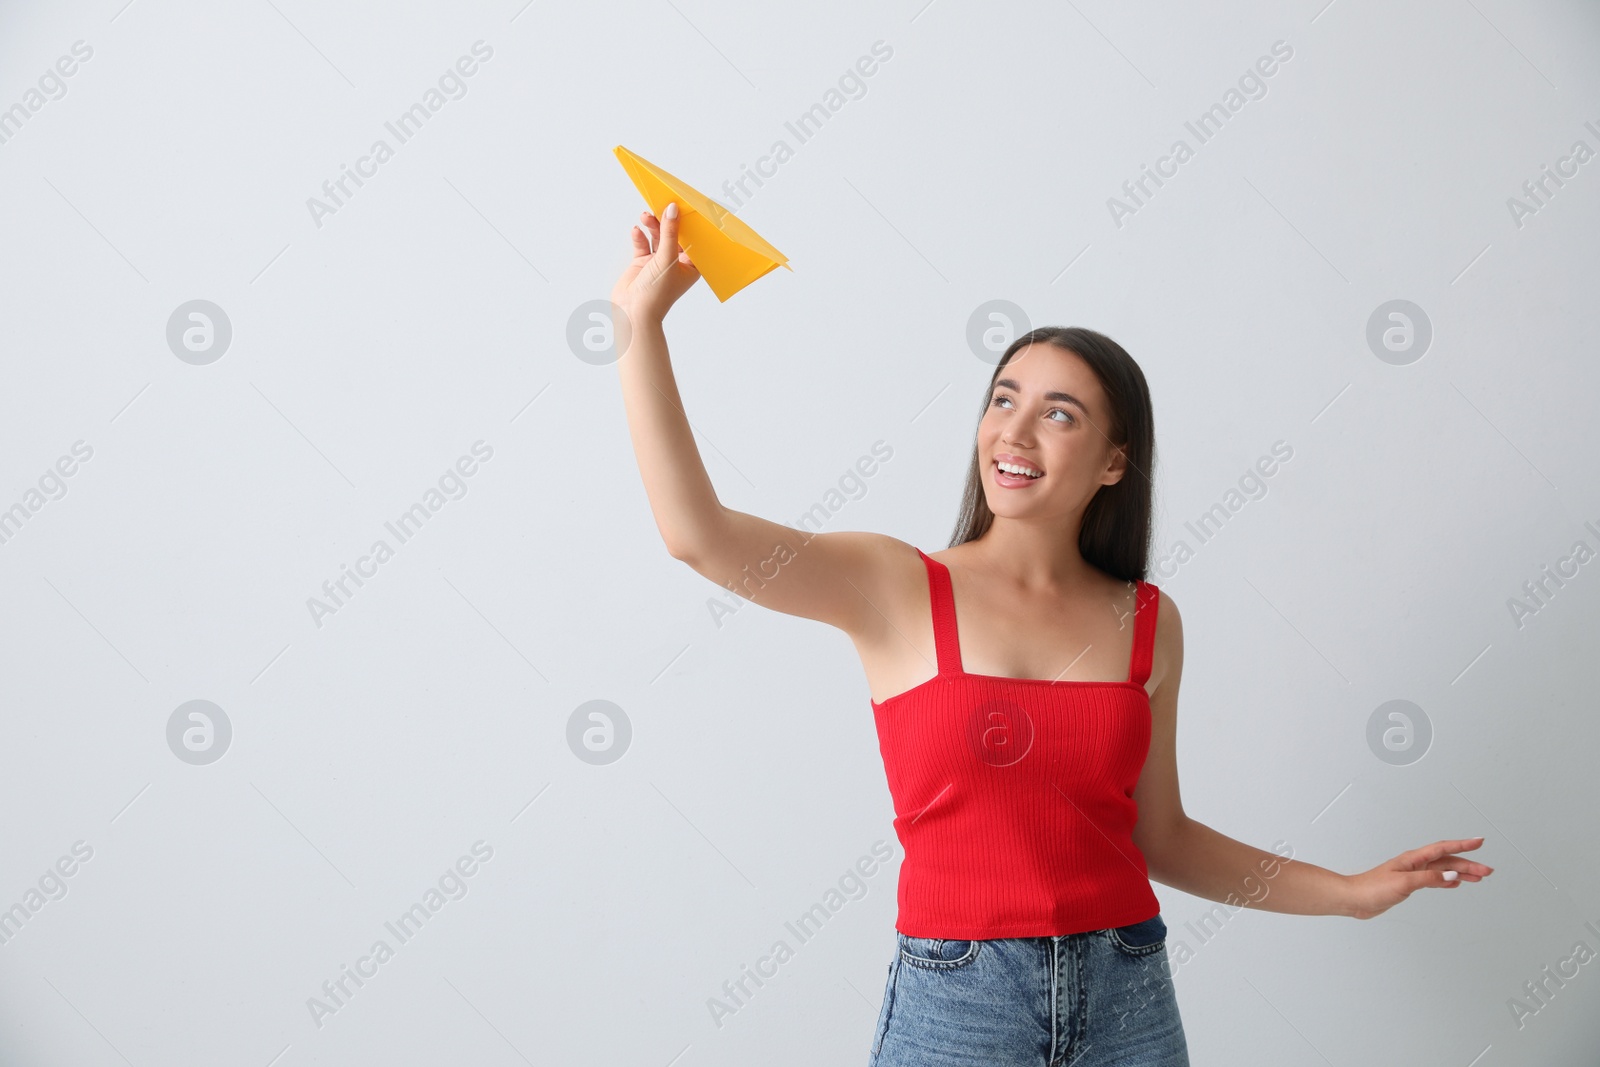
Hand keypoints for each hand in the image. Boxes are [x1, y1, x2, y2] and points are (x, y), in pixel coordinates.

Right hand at [610, 202, 700, 326]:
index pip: (694, 240)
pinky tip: (636, 230)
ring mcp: (659, 262)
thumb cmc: (657, 295)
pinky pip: (643, 244)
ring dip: (652, 225)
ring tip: (645, 215)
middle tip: (661, 206)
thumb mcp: (666, 259)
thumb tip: (672, 210)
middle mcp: (676, 263)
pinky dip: (640, 236)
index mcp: (690, 266)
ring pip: (657, 237)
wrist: (633, 312)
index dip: (690, 224)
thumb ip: (670, 233)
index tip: (686, 206)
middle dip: (667, 221)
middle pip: (674, 235)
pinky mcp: (643, 263)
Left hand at [1343, 836, 1492, 918]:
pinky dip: (1447, 881)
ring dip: (1461, 874)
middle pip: (1447, 862)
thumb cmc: (1372, 888)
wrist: (1354, 899)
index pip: (1443, 848)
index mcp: (1413, 859)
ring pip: (1443, 871)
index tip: (1479, 841)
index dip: (1462, 844)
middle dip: (1468, 864)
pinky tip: (1455, 884)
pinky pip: (1434, 880)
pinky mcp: (1409, 885)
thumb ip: (1429, 879)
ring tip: (1478, 878)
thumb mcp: (1404, 883)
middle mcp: (1414, 864)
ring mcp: (1412, 874)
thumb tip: (1452, 876)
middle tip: (1488, 871)